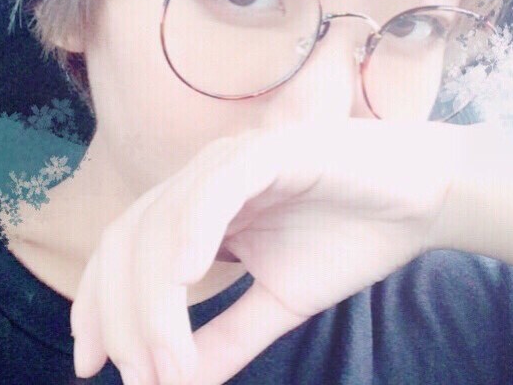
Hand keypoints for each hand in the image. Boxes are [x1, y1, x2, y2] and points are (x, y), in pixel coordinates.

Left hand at [70, 118, 474, 383]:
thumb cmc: (350, 238)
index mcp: (200, 209)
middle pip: (129, 239)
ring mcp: (235, 160)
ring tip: (168, 362)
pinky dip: (196, 227)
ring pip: (164, 220)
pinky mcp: (271, 150)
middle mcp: (205, 178)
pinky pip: (219, 187)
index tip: (93, 366)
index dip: (99, 305)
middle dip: (122, 315)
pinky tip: (190, 274)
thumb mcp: (279, 300)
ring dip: (156, 298)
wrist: (419, 198)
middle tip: (141, 380)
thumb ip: (228, 337)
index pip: (124, 250)